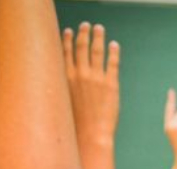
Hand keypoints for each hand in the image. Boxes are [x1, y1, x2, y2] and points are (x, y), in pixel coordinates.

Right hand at [63, 23, 119, 148]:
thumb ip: (64, 88)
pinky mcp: (111, 84)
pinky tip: (114, 45)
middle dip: (84, 34)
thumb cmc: (75, 123)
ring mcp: (96, 78)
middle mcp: (80, 75)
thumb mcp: (63, 102)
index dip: (68, 40)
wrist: (91, 135)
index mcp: (66, 78)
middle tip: (87, 25)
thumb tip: (62, 81)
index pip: (65, 52)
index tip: (69, 31)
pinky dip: (113, 52)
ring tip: (99, 29)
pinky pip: (113, 63)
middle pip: (81, 47)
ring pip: (96, 52)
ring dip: (98, 38)